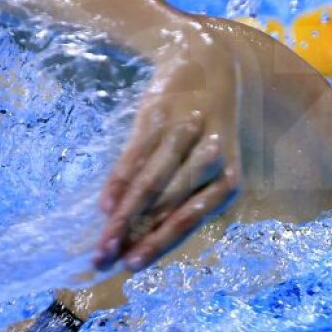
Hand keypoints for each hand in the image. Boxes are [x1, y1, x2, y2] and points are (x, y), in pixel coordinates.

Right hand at [93, 32, 241, 270]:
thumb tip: (141, 240)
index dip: (159, 244)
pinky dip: (119, 183)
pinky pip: (136, 156)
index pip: (189, 219)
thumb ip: (181, 199)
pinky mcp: (159, 116)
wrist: (206, 63)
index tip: (130, 268)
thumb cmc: (203, 131)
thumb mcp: (207, 164)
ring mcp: (184, 136)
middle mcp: (211, 159)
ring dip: (123, 218)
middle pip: (167, 207)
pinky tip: (105, 206)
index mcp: (229, 179)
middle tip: (105, 263)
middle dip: (135, 239)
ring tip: (102, 243)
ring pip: (151, 185)